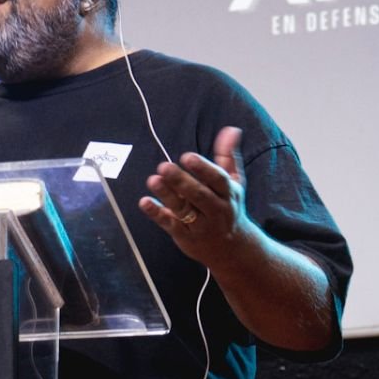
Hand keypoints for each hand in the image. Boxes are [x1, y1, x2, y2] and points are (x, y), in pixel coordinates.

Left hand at [138, 126, 247, 266]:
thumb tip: (231, 129)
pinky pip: (170, 224)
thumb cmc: (228, 207)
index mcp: (229, 193)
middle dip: (182, 181)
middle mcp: (216, 209)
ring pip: (183, 209)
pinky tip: (144, 202)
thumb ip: (227, 156)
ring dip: (167, 195)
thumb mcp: (233, 182)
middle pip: (199, 195)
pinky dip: (157, 214)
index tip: (187, 156)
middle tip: (164, 166)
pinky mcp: (184, 236)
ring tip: (153, 180)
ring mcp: (200, 224)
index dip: (204, 168)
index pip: (218, 179)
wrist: (232, 249)